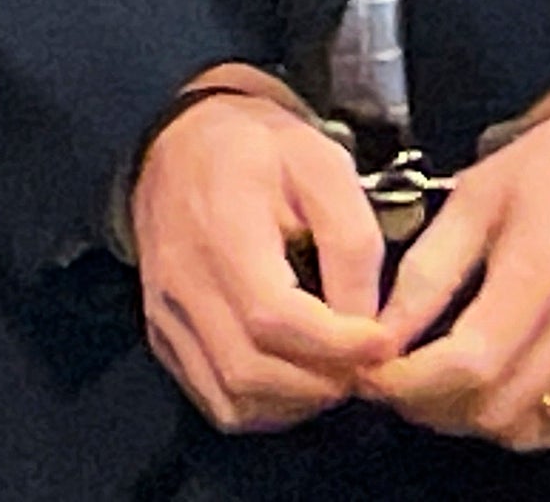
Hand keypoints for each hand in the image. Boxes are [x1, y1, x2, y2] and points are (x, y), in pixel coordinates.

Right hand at [128, 69, 395, 431]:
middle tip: (368, 364)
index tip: (384, 343)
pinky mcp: (165, 337)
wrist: (186, 143)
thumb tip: (367, 321)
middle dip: (321, 382)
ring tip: (339, 372)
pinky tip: (300, 379)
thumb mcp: (323, 166)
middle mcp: (183, 286)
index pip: (271, 316)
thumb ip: (350, 240)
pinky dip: (264, 407)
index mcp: (221, 232)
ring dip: (296, 403)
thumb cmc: (262, 148)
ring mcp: (167, 319)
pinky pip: (214, 398)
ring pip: (231, 399)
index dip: (334, 344)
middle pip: (250, 371)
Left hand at [360, 90, 549, 450]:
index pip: (466, 365)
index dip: (407, 383)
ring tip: (442, 380)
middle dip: (428, 403)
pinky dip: (512, 419)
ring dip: (468, 417)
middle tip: (401, 374)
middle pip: (490, 407)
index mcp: (542, 269)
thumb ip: (427, 272)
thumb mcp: (475, 196)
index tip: (374, 371)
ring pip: (520, 427)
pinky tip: (492, 384)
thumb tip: (381, 338)